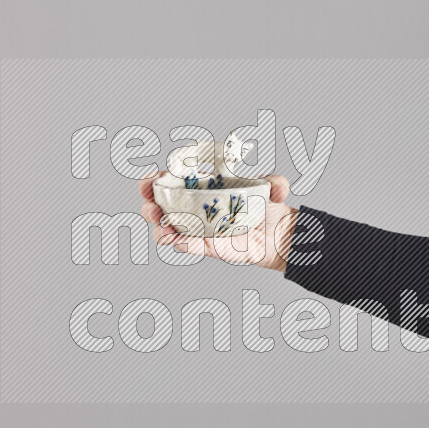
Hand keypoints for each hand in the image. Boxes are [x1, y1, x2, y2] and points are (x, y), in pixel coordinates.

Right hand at [139, 172, 297, 271]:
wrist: (278, 235)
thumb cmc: (268, 207)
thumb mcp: (272, 189)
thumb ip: (276, 183)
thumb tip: (279, 187)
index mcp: (203, 186)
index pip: (172, 181)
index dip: (155, 180)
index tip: (149, 181)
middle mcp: (196, 207)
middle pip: (162, 206)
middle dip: (150, 206)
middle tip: (152, 208)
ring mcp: (199, 228)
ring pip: (169, 230)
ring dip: (160, 229)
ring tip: (164, 229)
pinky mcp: (207, 247)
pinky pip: (189, 246)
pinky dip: (181, 244)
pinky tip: (179, 241)